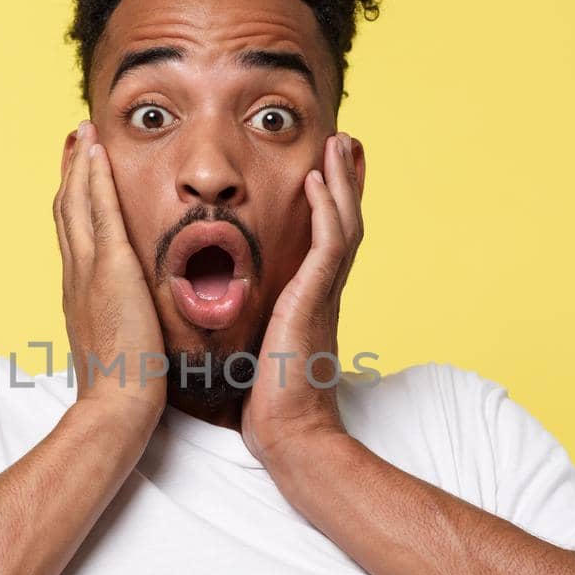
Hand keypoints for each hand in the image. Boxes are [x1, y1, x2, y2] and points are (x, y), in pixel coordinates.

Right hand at [54, 120, 166, 429]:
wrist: (115, 405)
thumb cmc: (122, 387)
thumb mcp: (119, 346)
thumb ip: (122, 324)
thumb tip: (132, 318)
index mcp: (79, 292)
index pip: (73, 235)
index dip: (73, 200)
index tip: (77, 172)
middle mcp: (76, 275)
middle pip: (66, 210)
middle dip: (71, 171)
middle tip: (74, 137)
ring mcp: (88, 270)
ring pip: (76, 203)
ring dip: (80, 163)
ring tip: (84, 131)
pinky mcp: (109, 269)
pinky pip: (100, 213)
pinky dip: (95, 179)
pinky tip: (98, 153)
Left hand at [241, 130, 365, 468]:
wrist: (290, 436)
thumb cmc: (270, 404)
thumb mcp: (258, 351)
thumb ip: (254, 326)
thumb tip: (229, 317)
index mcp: (310, 301)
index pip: (325, 240)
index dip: (328, 203)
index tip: (323, 168)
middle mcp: (323, 292)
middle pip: (343, 221)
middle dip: (345, 179)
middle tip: (344, 139)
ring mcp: (324, 295)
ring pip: (343, 223)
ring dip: (341, 180)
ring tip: (339, 141)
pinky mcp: (316, 302)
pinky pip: (329, 244)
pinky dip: (327, 209)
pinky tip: (317, 180)